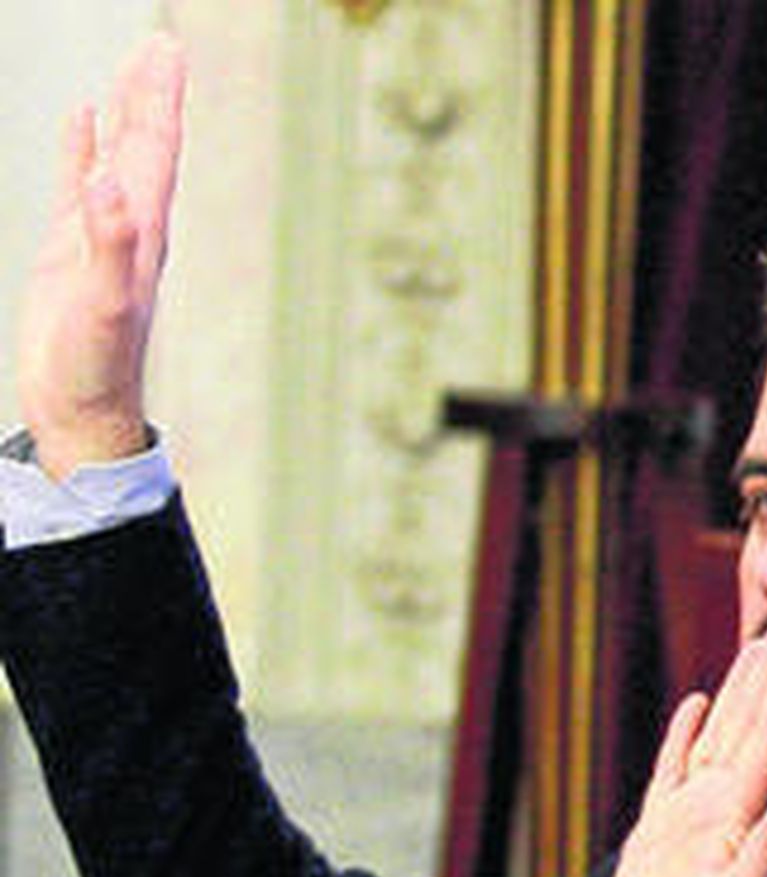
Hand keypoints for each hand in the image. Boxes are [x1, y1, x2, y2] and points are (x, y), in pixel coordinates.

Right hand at [16, 34, 185, 479]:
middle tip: (160, 43)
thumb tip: (110, 184)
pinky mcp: (70, 250)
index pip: (155, 153)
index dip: (160, 101)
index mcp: (142, 235)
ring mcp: (100, 236)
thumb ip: (109, 247)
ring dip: (124, 111)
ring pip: (116, 157)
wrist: (83, 413)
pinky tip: (83, 121)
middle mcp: (129, 228)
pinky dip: (82, 147)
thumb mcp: (102, 307)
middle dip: (151, 93)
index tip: (165, 51)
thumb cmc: (96, 370)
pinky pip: (78, 183)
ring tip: (132, 66)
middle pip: (145, 146)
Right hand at [605, 617, 766, 876]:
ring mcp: (691, 813)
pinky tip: (695, 704)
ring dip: (736, 692)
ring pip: (717, 735)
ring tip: (752, 648)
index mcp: (742, 811)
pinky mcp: (660, 827)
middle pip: (748, 724)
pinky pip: (673, 766)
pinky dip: (684, 733)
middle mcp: (723, 804)